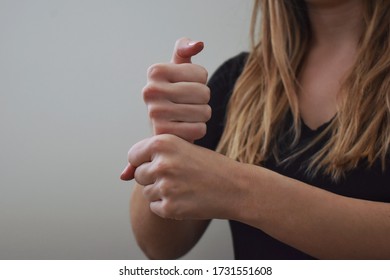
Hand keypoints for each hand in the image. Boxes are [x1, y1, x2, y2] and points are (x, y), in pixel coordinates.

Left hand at [121, 134, 240, 219]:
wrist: (236, 187)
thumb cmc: (209, 166)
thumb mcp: (182, 150)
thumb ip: (150, 158)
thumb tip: (123, 175)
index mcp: (163, 143)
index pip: (133, 155)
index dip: (146, 161)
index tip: (163, 164)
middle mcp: (161, 163)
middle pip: (139, 175)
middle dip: (155, 177)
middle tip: (179, 176)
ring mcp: (165, 187)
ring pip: (147, 192)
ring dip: (161, 192)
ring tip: (185, 187)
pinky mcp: (170, 208)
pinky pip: (155, 207)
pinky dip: (168, 206)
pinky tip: (186, 199)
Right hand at [143, 37, 210, 141]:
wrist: (165, 128)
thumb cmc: (176, 94)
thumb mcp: (179, 69)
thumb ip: (184, 50)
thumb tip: (198, 44)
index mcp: (155, 71)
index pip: (201, 74)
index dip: (201, 82)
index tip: (185, 87)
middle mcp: (150, 91)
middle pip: (204, 93)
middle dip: (203, 101)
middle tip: (188, 104)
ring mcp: (155, 114)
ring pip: (204, 112)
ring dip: (201, 116)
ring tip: (186, 116)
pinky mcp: (164, 134)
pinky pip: (200, 129)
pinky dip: (197, 130)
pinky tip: (184, 129)